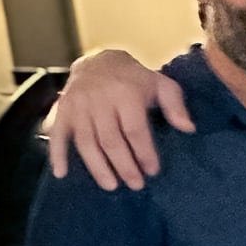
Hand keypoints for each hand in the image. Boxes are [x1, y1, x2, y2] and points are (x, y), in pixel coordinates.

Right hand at [48, 51, 193, 190]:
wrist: (98, 60)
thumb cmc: (135, 79)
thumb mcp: (161, 84)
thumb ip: (176, 106)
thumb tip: (188, 129)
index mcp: (125, 93)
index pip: (135, 130)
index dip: (144, 153)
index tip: (153, 171)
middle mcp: (98, 99)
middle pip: (110, 140)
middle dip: (124, 165)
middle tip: (136, 185)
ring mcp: (77, 105)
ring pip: (86, 141)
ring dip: (97, 167)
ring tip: (111, 185)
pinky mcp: (62, 109)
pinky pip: (57, 133)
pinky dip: (57, 154)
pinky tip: (61, 174)